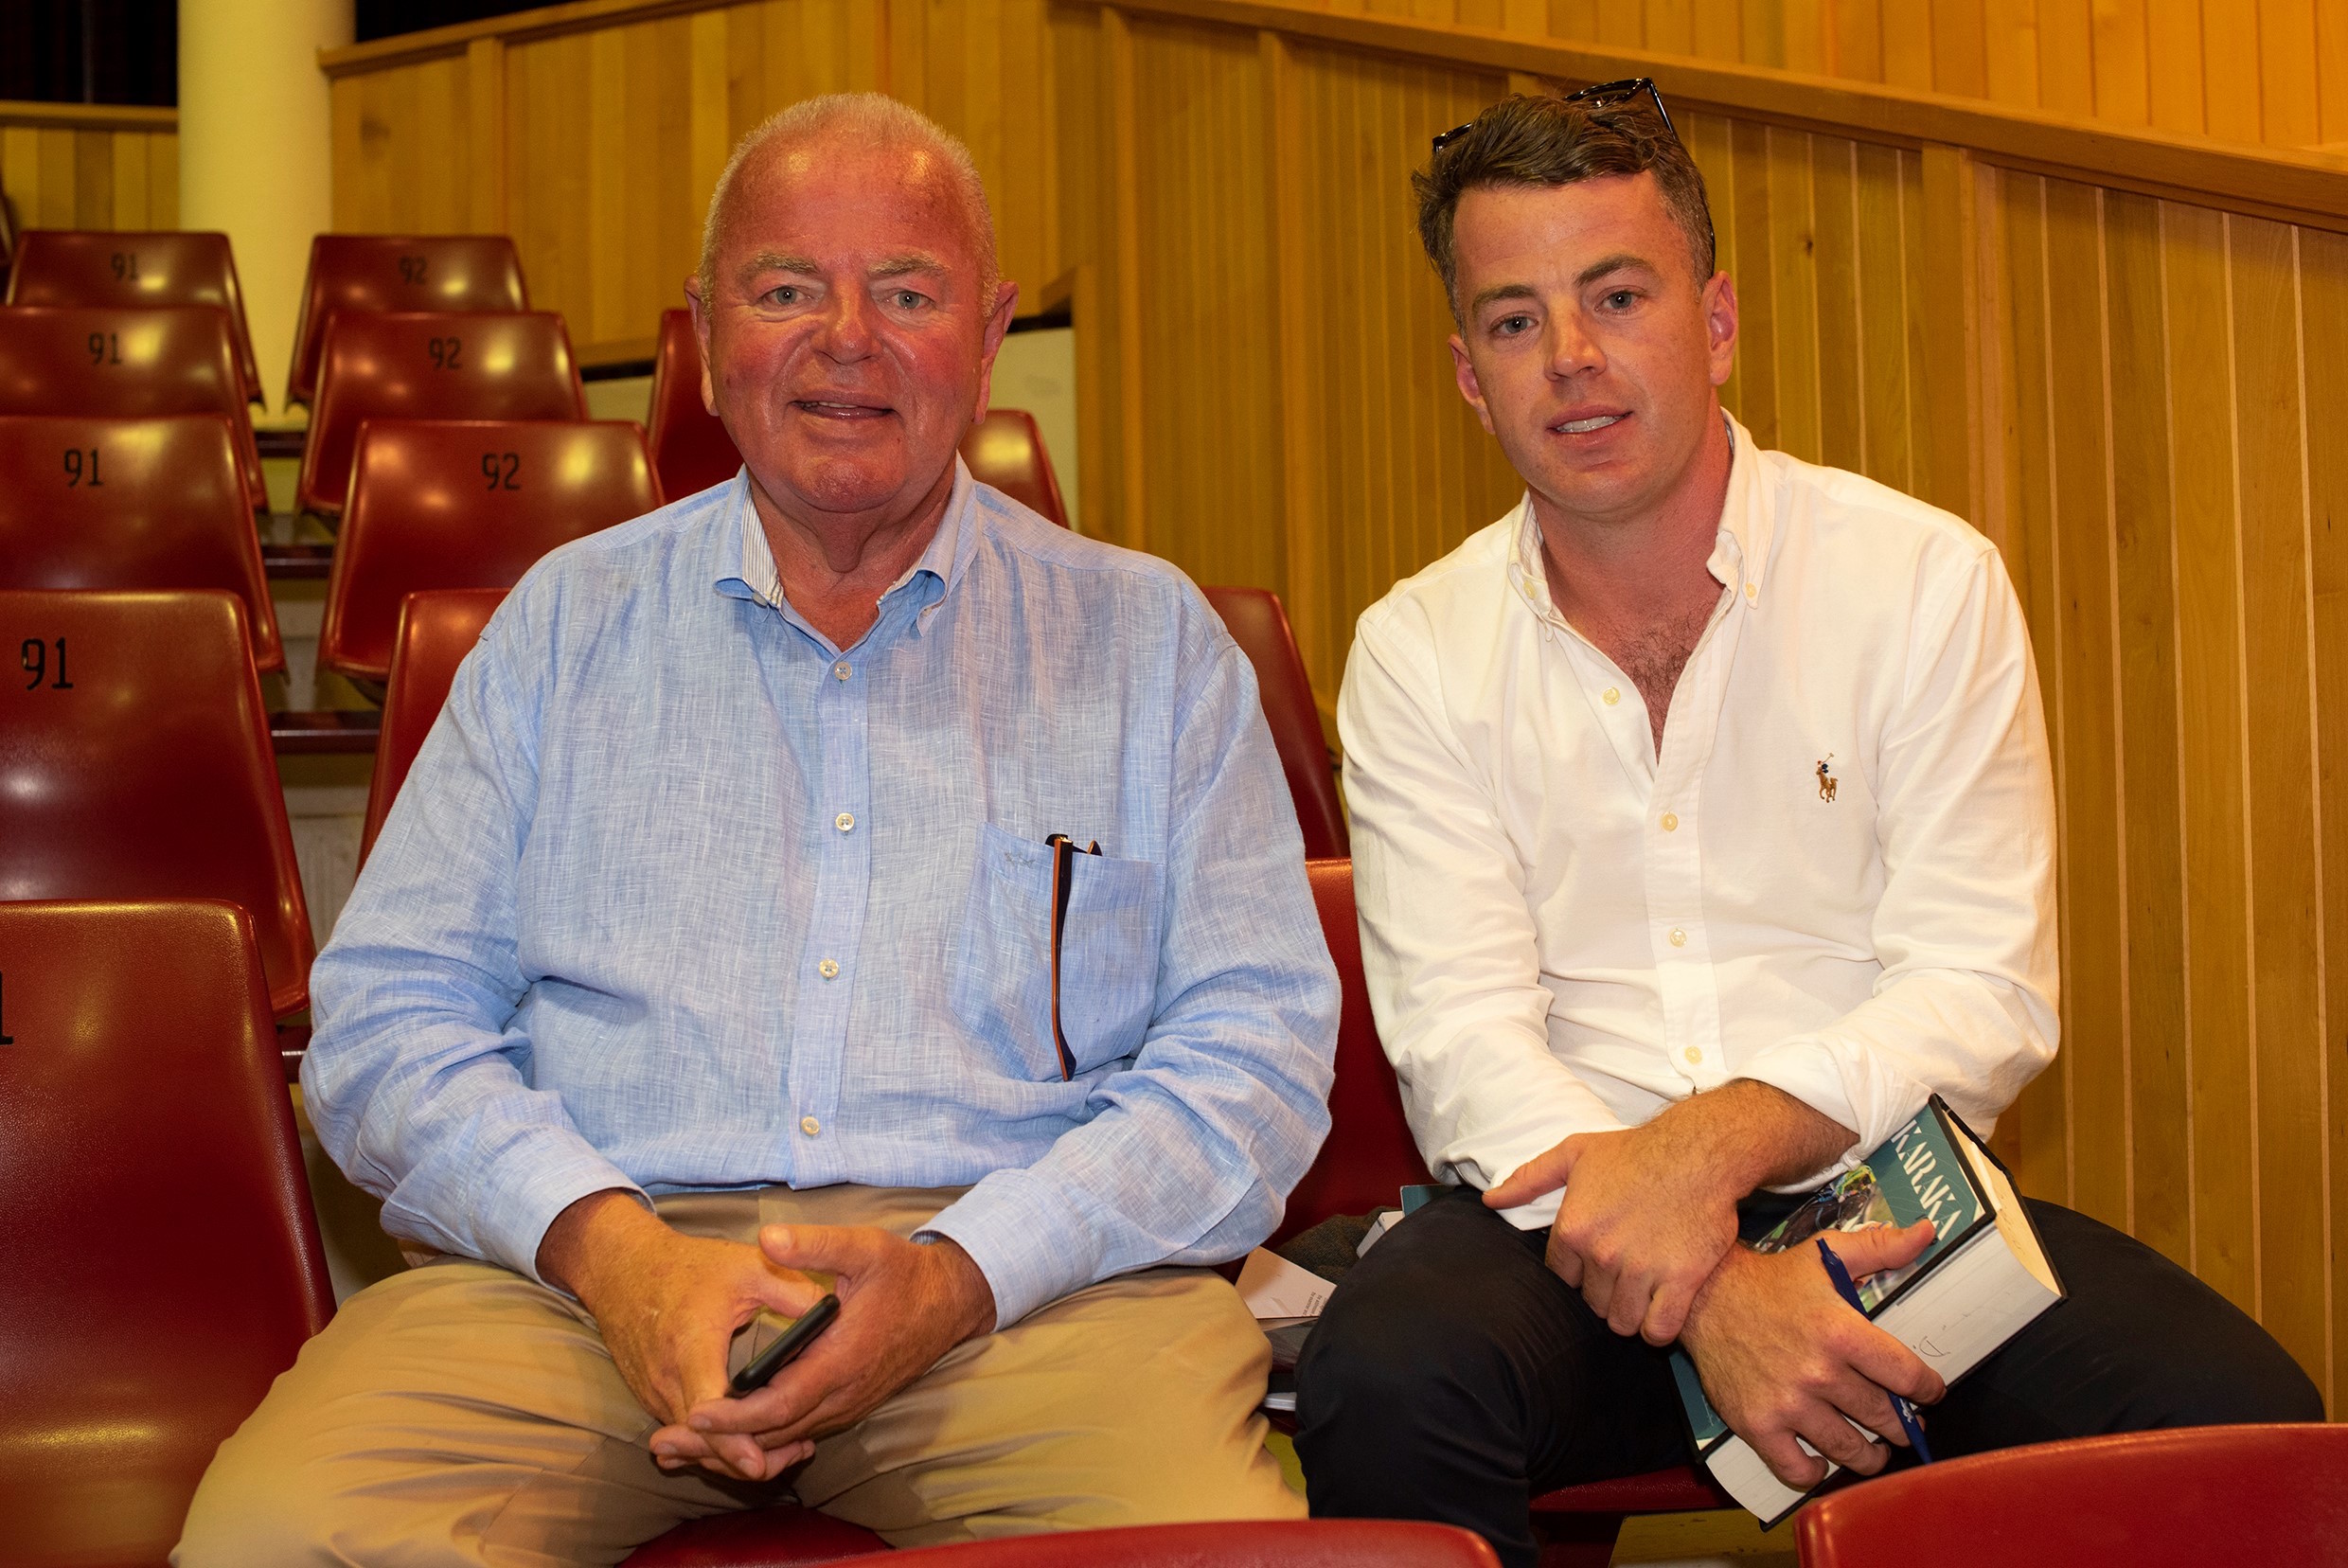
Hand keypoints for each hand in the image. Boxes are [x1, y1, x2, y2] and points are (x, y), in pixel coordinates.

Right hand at [535, 1190, 829, 1481]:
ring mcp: (655, 1395)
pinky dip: (715, 1441)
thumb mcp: (746, 1266)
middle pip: (703, 1440)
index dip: (732, 1437)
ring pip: (695, 1443)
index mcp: (690, 1345)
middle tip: (795, 1455)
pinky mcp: (653, 1399)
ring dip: (733, 1453)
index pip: (708, 1407)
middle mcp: (667, 1380)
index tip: (758, 1462)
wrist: (623, 1270)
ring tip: (786, 1452)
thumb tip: (833, 1313)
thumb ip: (791, 1290)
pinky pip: (685, 1432)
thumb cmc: (689, 1267)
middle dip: (746, 1457)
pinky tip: (751, 1438)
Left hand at [650, 1225, 996, 1480]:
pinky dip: (762, 1440)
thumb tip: (769, 1239)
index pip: (781, 1401)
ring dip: (737, 1446)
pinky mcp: (848, 1407)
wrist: (949, 1303)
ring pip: (785, 1439)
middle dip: (721, 1442)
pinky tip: (729, 1436)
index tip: (694, 1414)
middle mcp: (844, 1393)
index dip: (737, 1414)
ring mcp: (847, 1405)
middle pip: (775, 1433)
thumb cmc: (904, 1273)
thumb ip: (816, 1245)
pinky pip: (799, 1433)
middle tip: (667, 1443)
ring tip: (682, 1445)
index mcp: (843, 1359)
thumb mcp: (865, 1247)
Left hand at [1482, 1082, 1856, 1344]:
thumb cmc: (1636, 1150)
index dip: (1577, 1273)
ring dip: (1630, 1314)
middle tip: (1623, 1274)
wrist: (1699, 1151)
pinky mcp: (1681, 1280)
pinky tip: (1662, 1311)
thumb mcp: (1575, 1153)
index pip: (1561, 1278)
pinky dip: (1658, 1328)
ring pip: (1622, 1322)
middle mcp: (1602, 1254)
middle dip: (1604, 1294)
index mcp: (1574, 1229)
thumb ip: (1529, 1179)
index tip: (1595, 1263)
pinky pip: (1659, 1330)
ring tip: (1641, 1294)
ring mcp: (1642, 1270)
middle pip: (1591, 1303)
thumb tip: (1490, 1200)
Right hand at [1678, 1221, 1946, 1489]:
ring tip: (1873, 1448)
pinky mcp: (1757, 1424)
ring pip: (1850, 1449)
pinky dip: (1815, 1471)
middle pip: (1883, 1417)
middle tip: (1902, 1423)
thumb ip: (1881, 1247)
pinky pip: (1798, 1469)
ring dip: (1870, 1454)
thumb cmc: (1772, 1280)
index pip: (1907, 1376)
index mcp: (1841, 1331)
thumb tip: (1927, 1232)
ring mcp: (1787, 1403)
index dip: (1928, 1389)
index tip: (1928, 1392)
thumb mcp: (1826, 1255)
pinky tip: (1820, 1457)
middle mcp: (1818, 1372)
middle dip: (1901, 1425)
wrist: (1705, 1299)